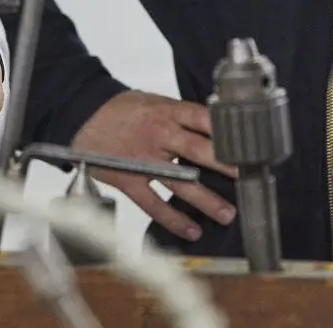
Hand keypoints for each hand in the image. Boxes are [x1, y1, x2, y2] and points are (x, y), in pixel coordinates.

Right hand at [72, 90, 237, 241]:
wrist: (81, 113)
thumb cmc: (121, 109)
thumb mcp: (154, 101)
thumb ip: (181, 116)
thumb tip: (216, 129)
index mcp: (167, 110)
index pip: (205, 118)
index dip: (229, 131)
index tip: (250, 142)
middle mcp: (158, 134)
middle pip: (199, 150)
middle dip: (226, 164)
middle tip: (249, 176)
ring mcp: (144, 158)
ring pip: (181, 182)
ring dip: (207, 199)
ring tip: (227, 213)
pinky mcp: (129, 179)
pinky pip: (154, 203)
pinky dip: (173, 219)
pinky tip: (191, 229)